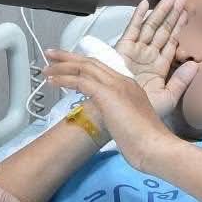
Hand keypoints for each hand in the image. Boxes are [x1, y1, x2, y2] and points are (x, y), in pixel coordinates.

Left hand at [43, 50, 186, 169]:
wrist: (155, 147)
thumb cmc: (146, 142)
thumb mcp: (131, 122)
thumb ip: (118, 115)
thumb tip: (106, 118)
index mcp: (129, 86)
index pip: (102, 68)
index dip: (83, 64)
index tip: (70, 64)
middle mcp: (123, 81)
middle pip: (91, 62)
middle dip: (69, 57)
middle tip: (52, 55)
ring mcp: (115, 85)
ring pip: (84, 67)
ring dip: (61, 66)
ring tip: (46, 68)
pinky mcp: (107, 93)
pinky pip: (80, 80)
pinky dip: (63, 79)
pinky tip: (52, 81)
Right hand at [113, 0, 195, 118]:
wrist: (120, 114)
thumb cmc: (141, 111)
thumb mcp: (167, 98)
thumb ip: (182, 81)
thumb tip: (196, 65)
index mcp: (160, 67)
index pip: (173, 42)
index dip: (182, 28)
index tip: (192, 13)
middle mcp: (148, 56)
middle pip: (164, 30)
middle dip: (174, 14)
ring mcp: (136, 51)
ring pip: (151, 27)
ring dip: (160, 12)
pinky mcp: (123, 49)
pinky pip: (132, 29)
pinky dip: (138, 16)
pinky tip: (146, 4)